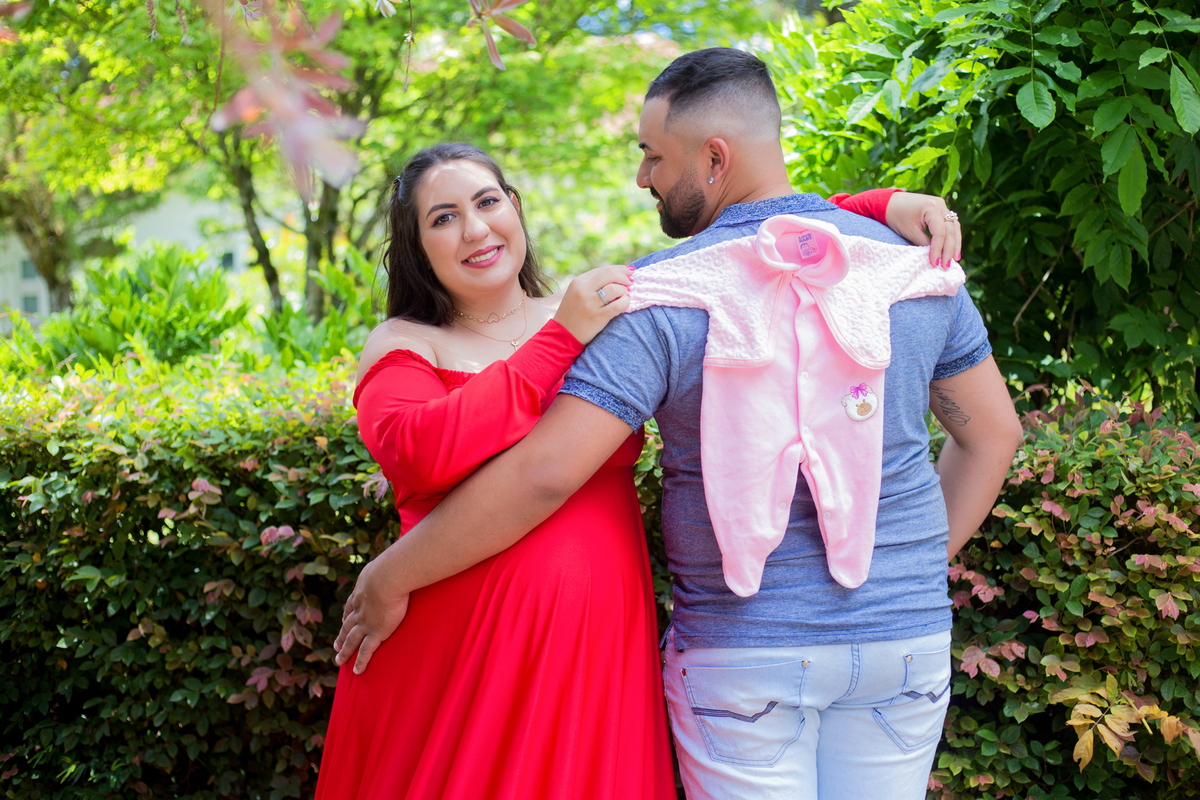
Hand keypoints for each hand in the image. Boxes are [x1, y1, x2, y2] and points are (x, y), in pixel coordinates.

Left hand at [333, 559, 409, 673]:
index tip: (345, 620)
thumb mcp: (387, 564)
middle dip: (342, 635)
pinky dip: (360, 661)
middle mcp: (359, 609)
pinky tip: (356, 671)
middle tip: (336, 644)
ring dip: (345, 650)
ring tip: (339, 660)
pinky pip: (366, 651)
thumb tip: (403, 556)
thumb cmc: (392, 567)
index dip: (348, 615)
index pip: (352, 606)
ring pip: (351, 640)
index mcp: (361, 592)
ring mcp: (366, 622)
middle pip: (347, 625)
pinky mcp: (376, 632)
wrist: (388, 577)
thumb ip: (391, 565)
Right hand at [553, 264, 632, 344]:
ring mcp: (589, 304)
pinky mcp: (596, 317)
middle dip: (624, 276)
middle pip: (610, 274)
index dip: (620, 269)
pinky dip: (625, 302)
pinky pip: (617, 305)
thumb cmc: (574, 313)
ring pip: (614, 289)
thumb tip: (617, 274)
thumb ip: (592, 283)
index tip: (629, 272)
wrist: (563, 335)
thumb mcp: (576, 293)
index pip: (604, 270)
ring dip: (624, 290)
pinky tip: (626, 303)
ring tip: (625, 295)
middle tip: (631, 282)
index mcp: (578, 281)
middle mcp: (583, 290)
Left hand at [884, 191, 961, 267]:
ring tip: (954, 259)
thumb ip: (924, 243)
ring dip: (955, 243)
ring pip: (954, 227)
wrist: (890, 203)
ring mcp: (942, 205)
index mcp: (931, 207)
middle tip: (947, 265)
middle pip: (950, 230)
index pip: (940, 232)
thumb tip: (936, 255)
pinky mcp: (941, 209)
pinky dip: (951, 236)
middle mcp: (940, 204)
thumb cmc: (897, 217)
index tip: (935, 263)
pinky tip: (952, 249)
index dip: (938, 249)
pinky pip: (950, 224)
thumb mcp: (910, 232)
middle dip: (949, 249)